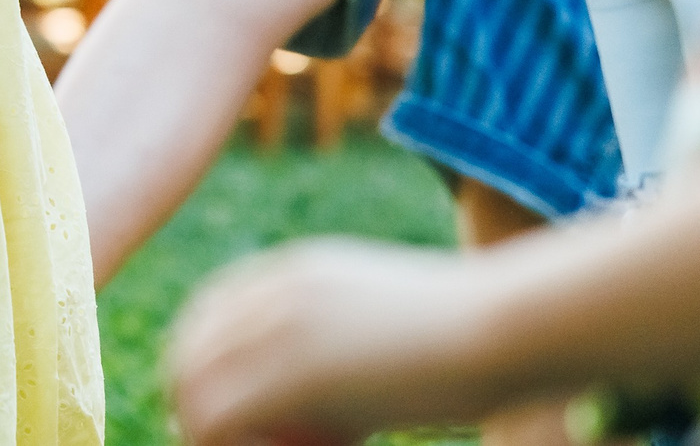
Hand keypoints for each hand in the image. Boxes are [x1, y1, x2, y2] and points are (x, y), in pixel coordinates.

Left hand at [167, 238, 519, 445]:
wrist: (508, 329)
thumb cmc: (481, 338)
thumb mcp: (400, 329)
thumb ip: (352, 348)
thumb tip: (345, 396)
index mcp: (296, 271)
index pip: (214, 311)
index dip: (204, 358)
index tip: (217, 404)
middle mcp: (272, 290)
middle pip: (191, 346)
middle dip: (192, 398)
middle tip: (218, 442)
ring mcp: (276, 326)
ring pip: (193, 385)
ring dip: (209, 429)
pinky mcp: (287, 369)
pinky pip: (219, 418)